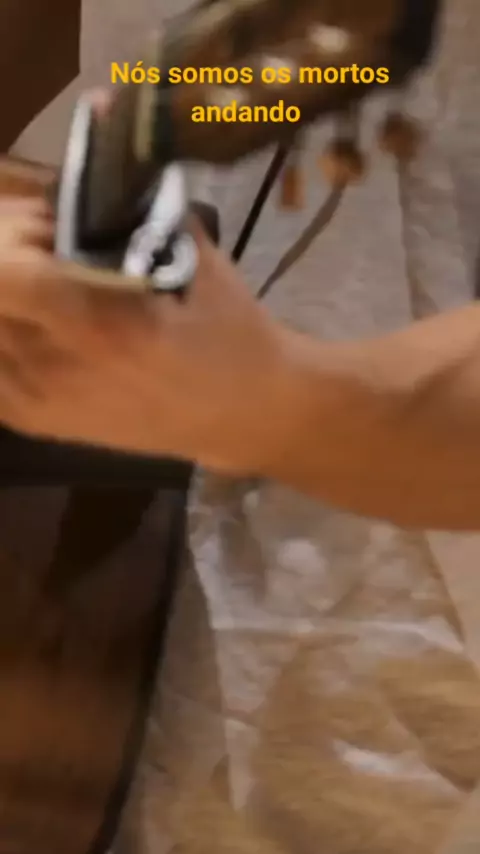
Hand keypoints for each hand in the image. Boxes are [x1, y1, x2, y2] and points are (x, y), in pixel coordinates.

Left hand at [0, 192, 297, 474]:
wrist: (243, 414)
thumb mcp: (194, 261)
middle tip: (47, 244)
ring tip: (46, 282)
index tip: (47, 222)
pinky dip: (3, 329)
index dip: (12, 233)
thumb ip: (135, 213)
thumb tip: (91, 171)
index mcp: (102, 326)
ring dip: (6, 291)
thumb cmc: (229, 334)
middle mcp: (56, 368)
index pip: (5, 270)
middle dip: (7, 254)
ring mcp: (38, 400)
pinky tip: (36, 320)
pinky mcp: (32, 420)